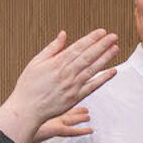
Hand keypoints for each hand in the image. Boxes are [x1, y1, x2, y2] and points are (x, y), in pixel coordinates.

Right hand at [0, 29, 118, 142]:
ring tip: (115, 48)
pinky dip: (103, 78)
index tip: (101, 32)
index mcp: (56, 63)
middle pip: (88, 56)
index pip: (78, 48)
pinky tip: (113, 71)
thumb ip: (52, 48)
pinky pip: (92, 86)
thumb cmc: (28, 86)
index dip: (91, 39)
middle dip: (102, 45)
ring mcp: (72, 86)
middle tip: (113, 36)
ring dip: (105, 59)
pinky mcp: (75, 98)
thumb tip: (64, 34)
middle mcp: (66, 74)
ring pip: (92, 69)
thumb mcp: (36, 62)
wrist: (27, 110)